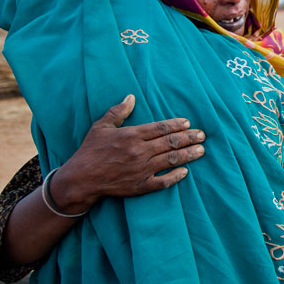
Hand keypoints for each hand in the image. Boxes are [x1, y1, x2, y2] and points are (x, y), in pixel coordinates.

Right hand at [50, 95, 204, 212]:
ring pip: (170, 160)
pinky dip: (175, 176)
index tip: (188, 124)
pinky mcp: (140, 186)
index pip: (160, 128)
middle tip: (202, 136)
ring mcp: (141, 170)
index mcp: (131, 135)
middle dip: (189, 138)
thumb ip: (118, 111)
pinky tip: (185, 172)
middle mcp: (139, 151)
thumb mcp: (101, 126)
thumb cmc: (90, 150)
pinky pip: (162, 182)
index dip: (176, 125)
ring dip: (188, 155)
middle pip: (170, 143)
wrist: (81, 178)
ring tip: (201, 150)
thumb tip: (131, 97)